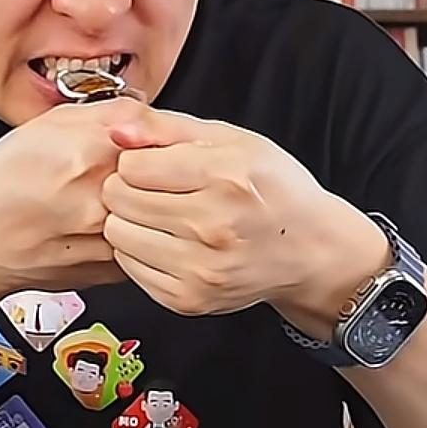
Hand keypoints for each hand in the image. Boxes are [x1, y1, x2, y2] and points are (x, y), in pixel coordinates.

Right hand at [0, 99, 155, 297]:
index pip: (164, 135)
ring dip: (154, 200)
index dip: (167, 135)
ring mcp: (110, 238)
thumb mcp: (48, 125)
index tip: (164, 138)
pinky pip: (146, 241)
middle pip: (168, 175)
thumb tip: (151, 113)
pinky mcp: (113, 268)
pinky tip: (107, 222)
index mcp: (88, 154)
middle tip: (141, 166)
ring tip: (115, 195)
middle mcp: (103, 198)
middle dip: (163, 168)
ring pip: (160, 210)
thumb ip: (108, 112)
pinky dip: (138, 229)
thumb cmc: (3, 184)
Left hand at [101, 108, 389, 326]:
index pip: (133, 166)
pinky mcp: (188, 299)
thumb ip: (168, 127)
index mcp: (226, 178)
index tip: (153, 165)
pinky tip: (166, 243)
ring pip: (117, 235)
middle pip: (120, 199)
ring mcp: (200, 269)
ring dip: (129, 222)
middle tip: (153, 190)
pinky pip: (128, 268)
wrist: (309, 251)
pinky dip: (139, 252)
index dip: (136, 161)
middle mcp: (213, 227)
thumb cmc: (271, 189)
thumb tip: (116, 132)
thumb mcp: (232, 140)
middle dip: (127, 189)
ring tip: (159, 216)